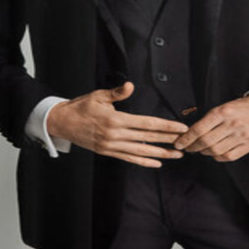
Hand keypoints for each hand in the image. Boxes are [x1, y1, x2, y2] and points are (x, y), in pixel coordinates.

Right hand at [46, 81, 188, 167]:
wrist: (62, 123)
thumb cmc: (81, 107)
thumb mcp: (98, 96)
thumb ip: (116, 93)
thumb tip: (130, 85)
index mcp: (115, 120)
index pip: (147, 124)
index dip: (166, 126)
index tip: (181, 127)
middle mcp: (115, 135)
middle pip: (148, 138)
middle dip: (169, 140)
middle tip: (187, 141)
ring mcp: (111, 146)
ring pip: (141, 151)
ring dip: (161, 153)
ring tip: (177, 154)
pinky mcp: (108, 152)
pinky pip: (129, 158)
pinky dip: (144, 161)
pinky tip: (157, 162)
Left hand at [173, 94, 248, 161]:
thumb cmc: (241, 107)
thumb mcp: (224, 106)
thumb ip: (209, 119)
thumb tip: (189, 131)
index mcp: (223, 112)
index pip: (199, 129)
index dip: (186, 138)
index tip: (179, 143)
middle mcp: (232, 124)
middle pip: (206, 142)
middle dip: (193, 147)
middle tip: (187, 148)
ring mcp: (242, 136)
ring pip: (216, 151)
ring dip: (204, 152)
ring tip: (201, 149)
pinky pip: (228, 156)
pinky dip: (218, 157)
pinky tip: (214, 153)